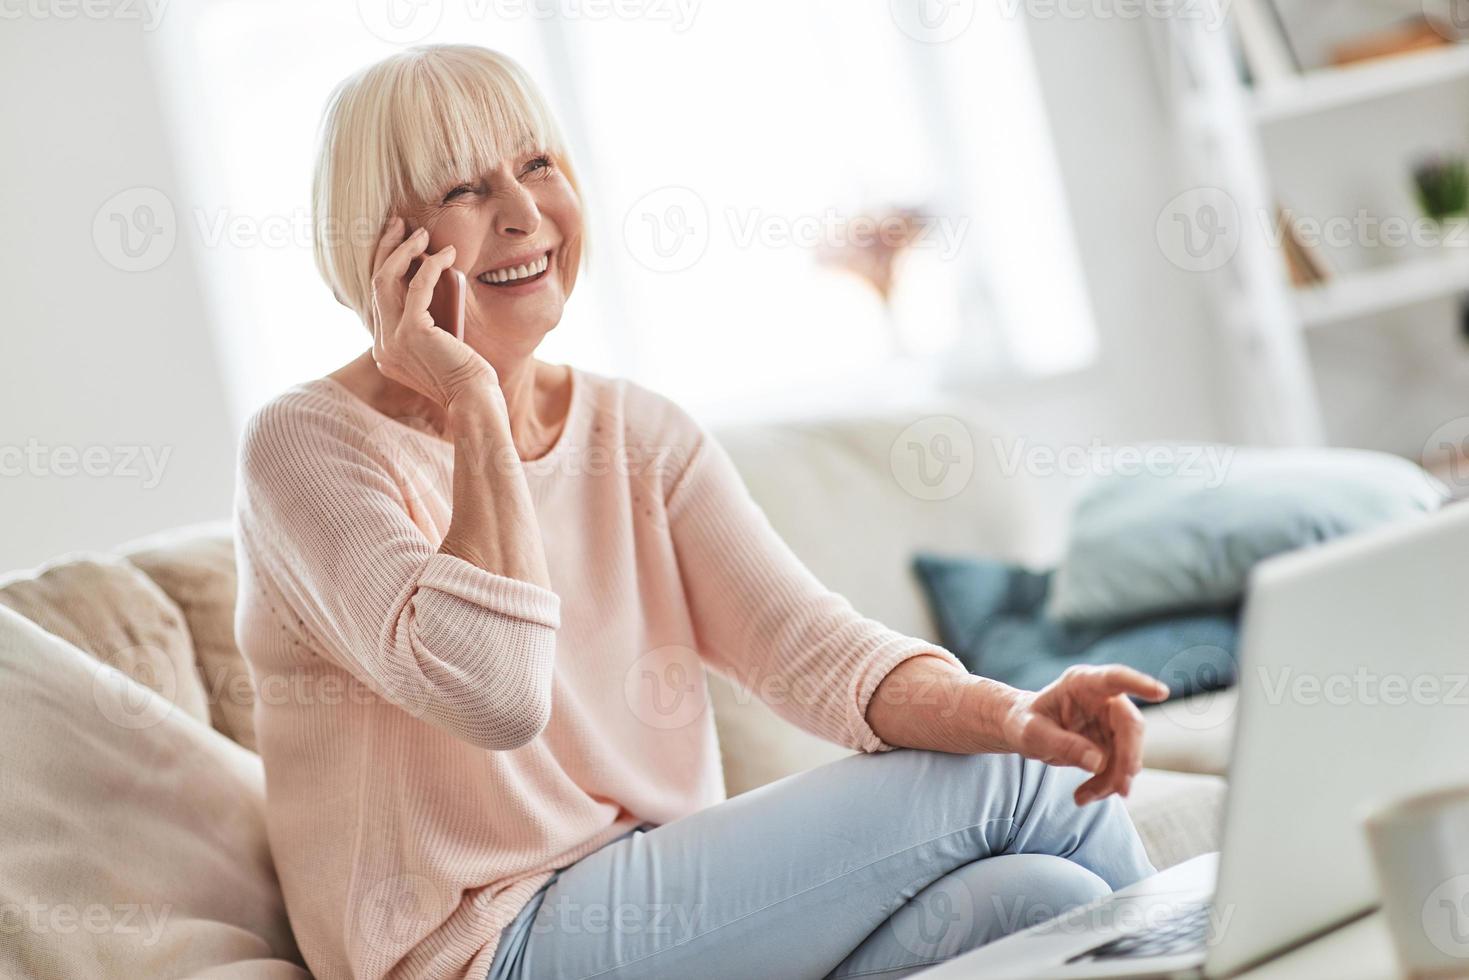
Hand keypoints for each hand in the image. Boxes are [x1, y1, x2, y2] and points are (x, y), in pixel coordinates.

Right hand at [367, 215, 496, 407]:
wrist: (473, 400)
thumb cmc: (466, 376)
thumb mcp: (438, 347)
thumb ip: (426, 326)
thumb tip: (431, 287)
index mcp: (384, 350)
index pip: (379, 298)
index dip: (387, 266)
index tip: (401, 243)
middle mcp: (381, 346)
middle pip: (375, 283)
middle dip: (386, 249)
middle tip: (399, 225)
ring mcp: (392, 340)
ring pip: (386, 279)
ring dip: (403, 250)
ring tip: (420, 232)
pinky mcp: (411, 333)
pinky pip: (418, 287)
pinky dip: (432, 266)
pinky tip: (447, 255)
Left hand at [1000, 665, 1168, 805]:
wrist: (1023, 731)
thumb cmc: (1023, 722)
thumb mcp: (1030, 733)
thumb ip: (1060, 743)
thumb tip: (1097, 762)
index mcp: (1082, 684)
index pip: (1115, 678)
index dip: (1139, 683)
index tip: (1160, 692)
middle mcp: (1104, 699)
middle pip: (1130, 725)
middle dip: (1128, 758)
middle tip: (1121, 789)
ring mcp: (1111, 722)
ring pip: (1129, 752)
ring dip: (1113, 779)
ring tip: (1082, 797)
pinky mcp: (1113, 743)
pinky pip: (1120, 768)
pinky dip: (1106, 785)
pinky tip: (1083, 796)